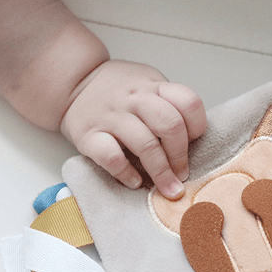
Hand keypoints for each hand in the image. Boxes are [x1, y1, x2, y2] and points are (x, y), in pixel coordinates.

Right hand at [60, 60, 206, 198]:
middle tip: (182, 175)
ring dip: (161, 172)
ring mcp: (111, 116)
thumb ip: (169, 106)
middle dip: (180, 156)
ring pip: (145, 144)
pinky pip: (112, 157)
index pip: (188, 102)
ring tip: (168, 189)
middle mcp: (134, 98)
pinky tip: (135, 181)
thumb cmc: (119, 92)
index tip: (194, 144)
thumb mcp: (148, 85)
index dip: (197, 127)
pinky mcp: (89, 135)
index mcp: (154, 86)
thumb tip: (194, 144)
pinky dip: (127, 173)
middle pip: (170, 125)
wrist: (74, 82)